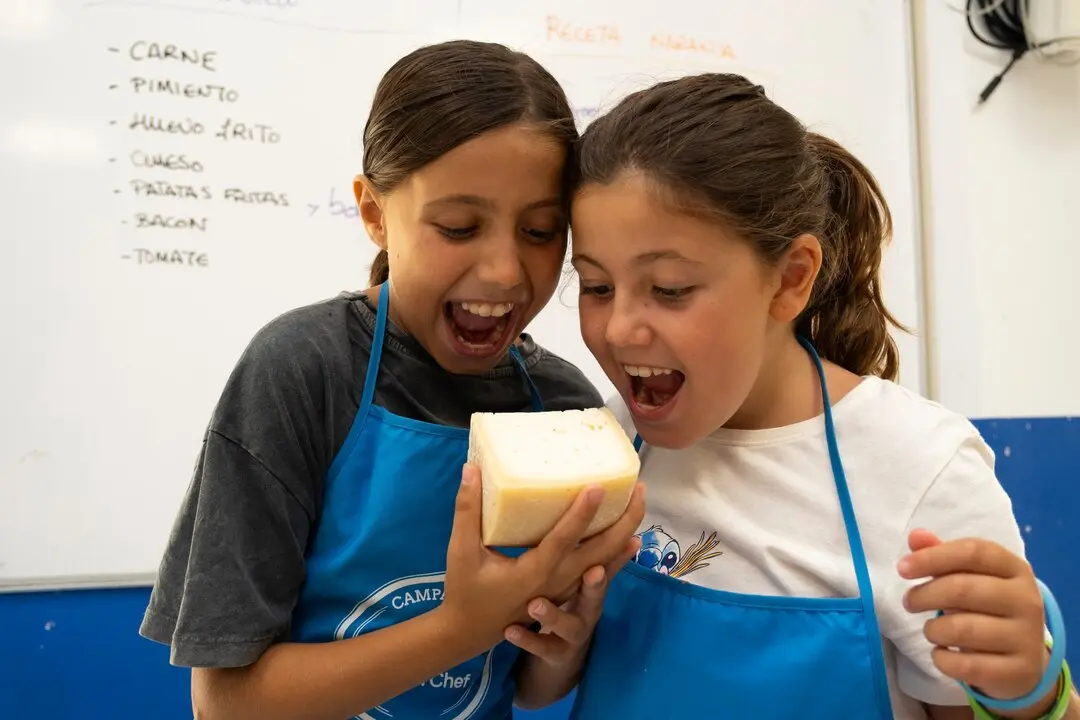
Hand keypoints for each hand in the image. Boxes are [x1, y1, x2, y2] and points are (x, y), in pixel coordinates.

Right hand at [438, 464, 645, 654]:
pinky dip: (617, 557)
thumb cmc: (465, 592)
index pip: (563, 539)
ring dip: (624, 535)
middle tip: (638, 490)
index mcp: (533, 572)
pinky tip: (631, 541)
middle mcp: (556, 581)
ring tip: (639, 505)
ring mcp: (564, 589)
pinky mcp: (565, 591)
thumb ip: (466, 510)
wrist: (469, 632)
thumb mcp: (460, 551)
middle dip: (623, 521)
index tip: (599, 487)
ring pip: (604, 563)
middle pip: (600, 552)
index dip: (582, 513)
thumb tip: (470, 470)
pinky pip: (599, 574)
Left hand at [505, 536, 639, 665]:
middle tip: (594, 571)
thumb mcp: (586, 585)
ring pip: (568, 626)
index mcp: (593, 588)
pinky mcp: (556, 653)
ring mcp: (574, 634)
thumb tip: (625, 530)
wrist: (561, 656)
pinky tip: (510, 630)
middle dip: (596, 585)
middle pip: (596, 597)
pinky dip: (527, 639)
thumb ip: (597, 558)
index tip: (629, 538)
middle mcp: (588, 610)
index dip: (619, 554)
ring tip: (535, 604)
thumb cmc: (572, 606)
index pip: (608, 566)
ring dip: (553, 615)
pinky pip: (541, 647)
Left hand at [898, 529, 1049, 707]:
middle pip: (962, 589)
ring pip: (962, 630)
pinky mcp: (1017, 671)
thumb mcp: (970, 578)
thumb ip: (942, 556)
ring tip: (931, 630)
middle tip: (909, 602)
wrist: (1023, 659)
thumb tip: (915, 536)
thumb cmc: (987, 608)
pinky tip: (941, 653)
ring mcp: (1026, 638)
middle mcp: (1026, 600)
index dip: (933, 557)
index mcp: (1015, 569)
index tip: (903, 568)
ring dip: (933, 630)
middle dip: (924, 595)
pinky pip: (966, 666)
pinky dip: (942, 659)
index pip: (973, 552)